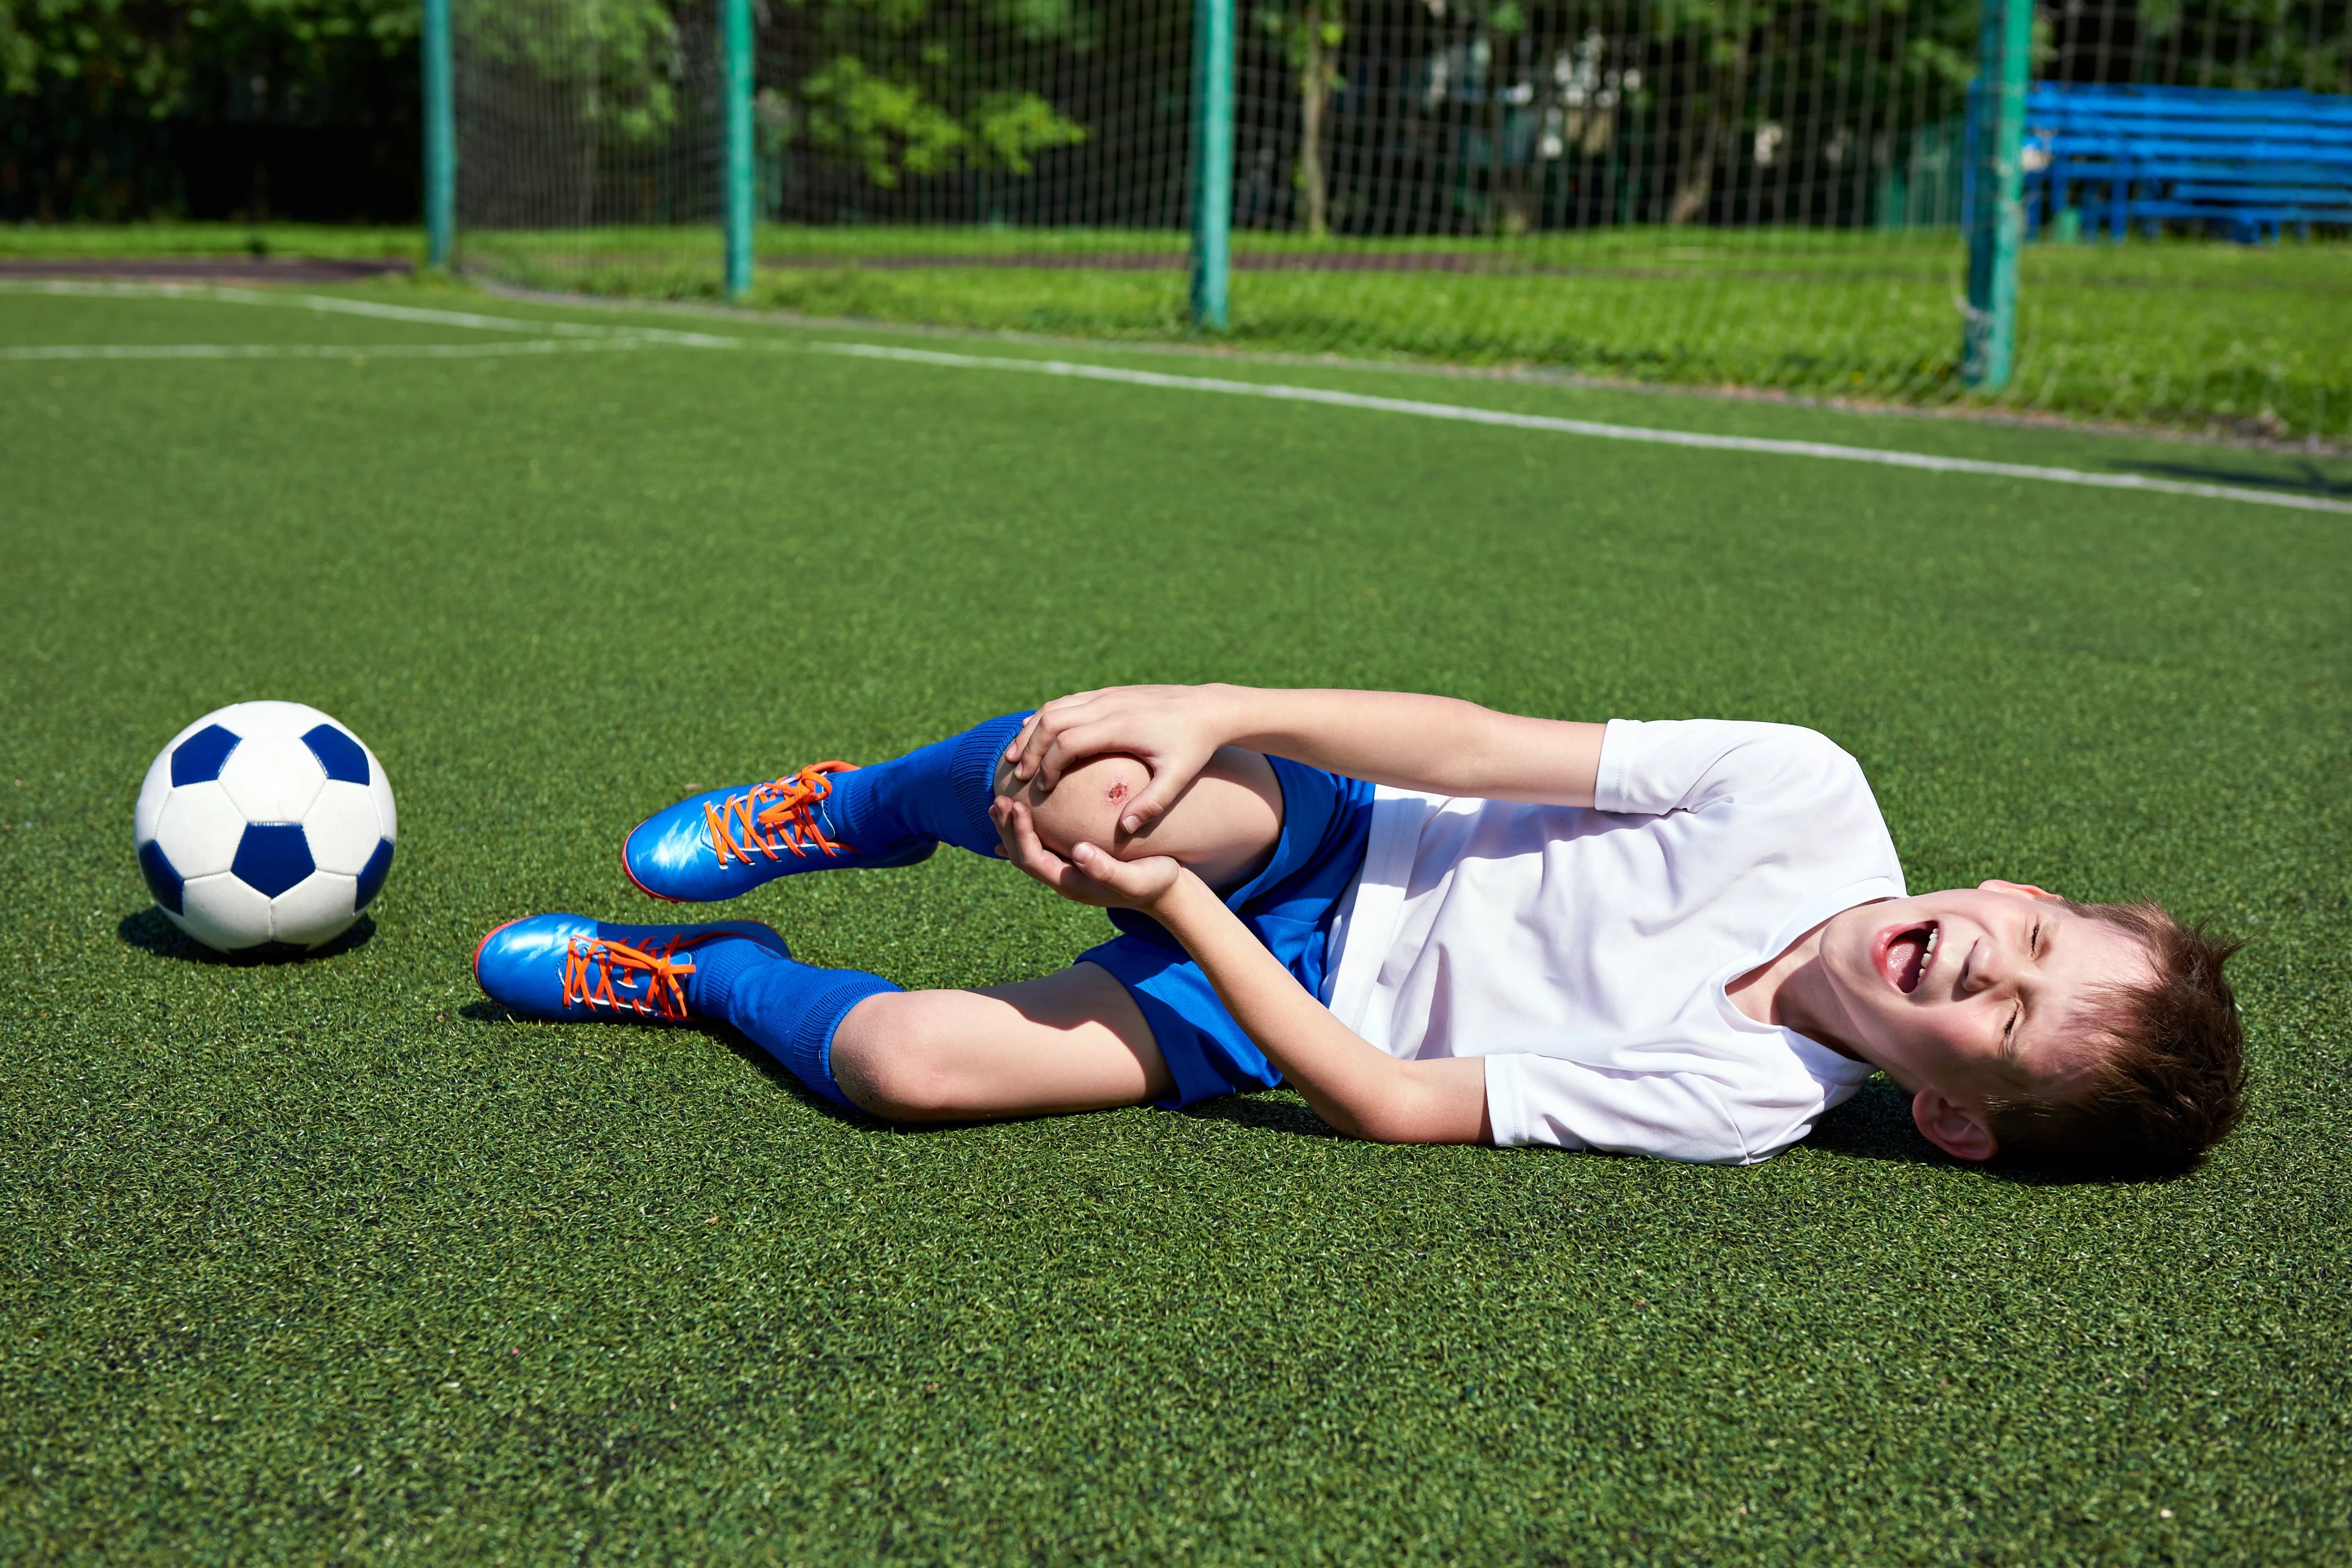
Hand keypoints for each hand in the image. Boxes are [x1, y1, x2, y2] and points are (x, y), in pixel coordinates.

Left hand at [991, 796, 1185, 910]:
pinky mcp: (1076, 860)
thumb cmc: (1155, 881)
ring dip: (1012, 829)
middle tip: (998, 800)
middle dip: (1008, 829)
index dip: (1020, 834)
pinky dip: (1026, 831)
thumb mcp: (1135, 878)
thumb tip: (1078, 851)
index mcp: (1071, 884)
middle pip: (1021, 856)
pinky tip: (1020, 816)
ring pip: (1028, 851)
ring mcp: (1068, 870)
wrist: (1168, 890)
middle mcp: (1064, 879)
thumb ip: (1106, 869)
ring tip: (1000, 803)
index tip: (1017, 806)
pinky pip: (1042, 846)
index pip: (1031, 859)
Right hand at [1003, 684, 1234, 833]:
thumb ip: (1152, 804)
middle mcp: (1108, 705)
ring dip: (1030, 731)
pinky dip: (1045, 718)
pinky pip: (1066, 701)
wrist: (1209, 707)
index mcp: (1120, 726)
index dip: (1047, 766)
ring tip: (1014, 758)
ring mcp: (1106, 695)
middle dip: (1028, 748)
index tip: (1041, 789)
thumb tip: (1125, 831)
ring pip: (1054, 707)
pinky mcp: (1108, 693)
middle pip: (1051, 720)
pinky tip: (1033, 734)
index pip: (1068, 742)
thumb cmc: (1194, 747)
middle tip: (1016, 776)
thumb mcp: (1178, 778)